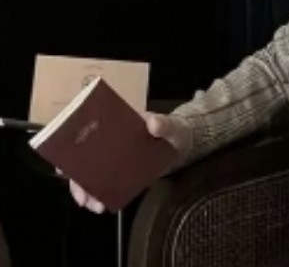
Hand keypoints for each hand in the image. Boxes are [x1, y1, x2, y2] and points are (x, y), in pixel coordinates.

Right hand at [67, 112, 192, 213]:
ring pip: (92, 174)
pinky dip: (101, 194)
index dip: (72, 149)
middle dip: (78, 179)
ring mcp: (115, 157)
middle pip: (84, 158)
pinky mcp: (122, 171)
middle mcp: (110, 140)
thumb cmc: (175, 129)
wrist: (184, 144)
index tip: (65, 167)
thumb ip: (165, 124)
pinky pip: (106, 183)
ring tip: (94, 205)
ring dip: (88, 190)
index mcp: (117, 124)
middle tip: (83, 197)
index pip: (87, 133)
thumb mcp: (172, 126)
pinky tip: (103, 204)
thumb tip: (152, 123)